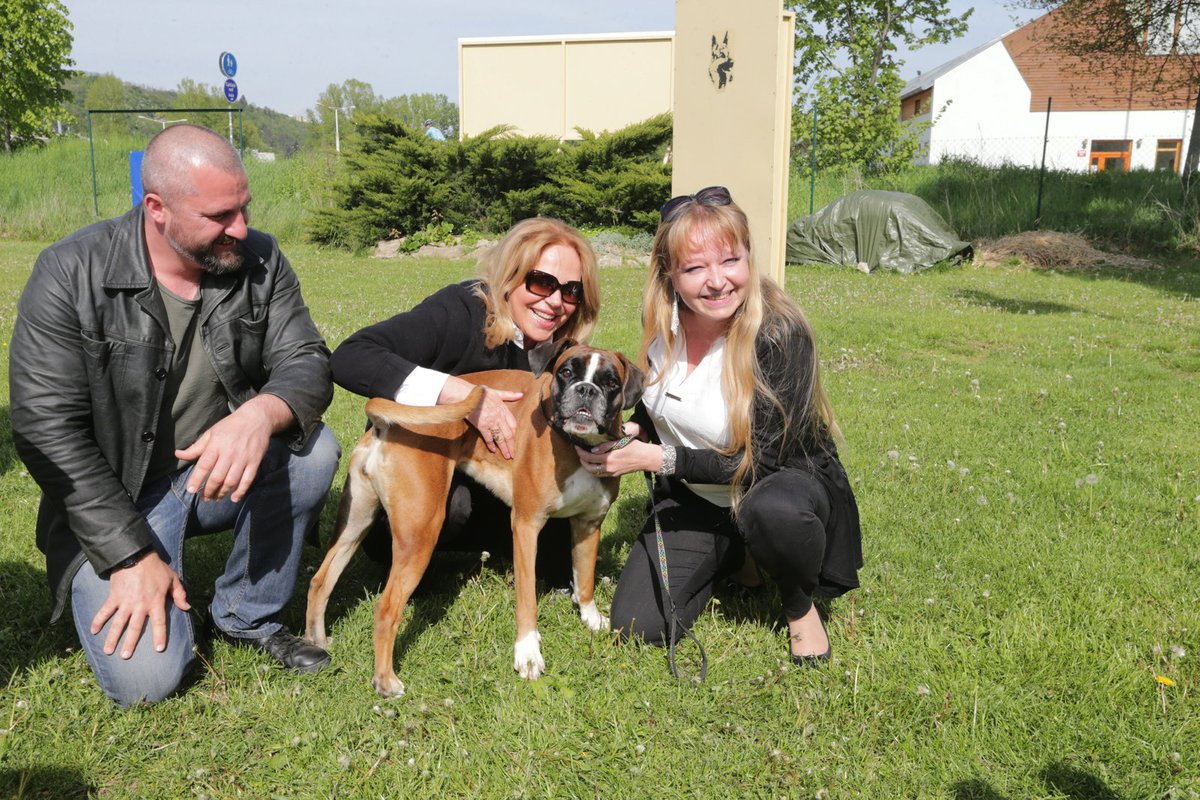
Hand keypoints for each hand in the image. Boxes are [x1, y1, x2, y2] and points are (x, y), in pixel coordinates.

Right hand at [91, 552, 189, 658]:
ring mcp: (125, 602)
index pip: (159, 623)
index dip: (159, 636)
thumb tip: (187, 607)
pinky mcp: (114, 597)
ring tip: (108, 651)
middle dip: (130, 643)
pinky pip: (104, 611)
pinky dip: (98, 620)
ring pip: (118, 623)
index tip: (158, 649)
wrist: (136, 556)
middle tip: (125, 657)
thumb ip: (179, 594)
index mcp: (156, 602)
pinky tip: (93, 631)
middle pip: (135, 628)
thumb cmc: (156, 568)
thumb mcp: (172, 579)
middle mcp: (140, 605)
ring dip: (112, 637)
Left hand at [175, 394, 290, 501]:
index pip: (204, 465)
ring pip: (231, 481)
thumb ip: (195, 447)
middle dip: (209, 490)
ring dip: (222, 493)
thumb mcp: (211, 433)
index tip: (191, 490)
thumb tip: (178, 454)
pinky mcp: (255, 461)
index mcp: (216, 445)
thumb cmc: (230, 426)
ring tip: (216, 498)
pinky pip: (247, 480)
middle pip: (217, 477)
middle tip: (204, 498)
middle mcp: (229, 453)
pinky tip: (234, 498)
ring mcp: (243, 458)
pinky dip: (241, 491)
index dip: (196, 479)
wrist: (256, 418)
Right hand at [440, 377, 521, 459]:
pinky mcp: (482, 426)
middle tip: (513, 454)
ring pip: (500, 438)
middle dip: (511, 445)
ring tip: (507, 456)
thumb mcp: (496, 392)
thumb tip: (521, 394)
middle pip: (508, 434)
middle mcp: (499, 417)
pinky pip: (488, 438)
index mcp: (503, 409)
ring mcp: (491, 422)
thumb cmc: (480, 393)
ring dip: (504, 448)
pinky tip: (493, 450)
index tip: (515, 441)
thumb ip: (509, 395)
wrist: (466, 395)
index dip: (515, 434)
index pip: (513, 424)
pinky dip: (491, 445)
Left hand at [574, 438, 661, 477]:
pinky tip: (593, 463)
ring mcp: (612, 472)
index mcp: (609, 458)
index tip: (577, 446)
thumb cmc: (635, 447)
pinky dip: (594, 469)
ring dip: (586, 466)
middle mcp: (609, 467)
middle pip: (589, 467)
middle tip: (579, 452)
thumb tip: (593, 449)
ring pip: (593, 472)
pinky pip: (600, 474)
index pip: (589, 456)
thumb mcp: (620, 441)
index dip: (581, 451)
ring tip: (584, 458)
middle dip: (581, 459)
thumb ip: (606, 445)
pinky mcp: (615, 474)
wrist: (646, 458)